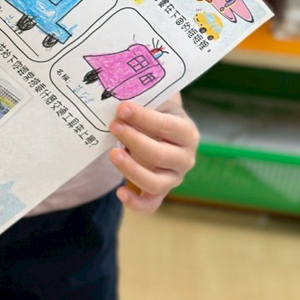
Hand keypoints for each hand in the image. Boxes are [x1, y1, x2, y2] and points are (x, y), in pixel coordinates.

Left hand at [109, 94, 198, 213]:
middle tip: (113, 125)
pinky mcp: (160, 192)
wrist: (160, 131)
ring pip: (154, 182)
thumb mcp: (156, 102)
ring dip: (131, 168)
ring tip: (112, 153)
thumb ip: (144, 98)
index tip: (122, 108)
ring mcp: (174, 178)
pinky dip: (136, 203)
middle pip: (159, 155)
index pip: (167, 126)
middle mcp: (185, 158)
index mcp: (186, 132)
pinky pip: (150, 205)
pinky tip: (120, 192)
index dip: (144, 118)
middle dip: (134, 140)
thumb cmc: (156, 112)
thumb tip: (118, 94)